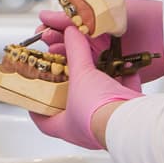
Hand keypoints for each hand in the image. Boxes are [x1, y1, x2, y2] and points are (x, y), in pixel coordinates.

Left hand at [30, 18, 142, 149]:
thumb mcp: (80, 74)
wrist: (128, 121)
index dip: (37, 108)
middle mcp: (86, 129)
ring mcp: (108, 124)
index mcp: (66, 126)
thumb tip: (71, 33)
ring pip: (101, 103)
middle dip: (72, 91)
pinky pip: (125, 97)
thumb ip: (75, 52)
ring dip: (101, 84)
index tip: (34, 95)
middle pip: (74, 109)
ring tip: (96, 67)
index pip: (43, 121)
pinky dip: (126, 81)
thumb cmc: (97, 109)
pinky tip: (126, 67)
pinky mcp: (127, 117)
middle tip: (68, 75)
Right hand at [36, 0, 163, 83]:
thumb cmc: (145, 14)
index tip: (41, 31)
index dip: (54, 30)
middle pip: (73, 48)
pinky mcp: (122, 75)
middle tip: (45, 46)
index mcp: (98, 25)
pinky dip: (87, 80)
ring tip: (55, 59)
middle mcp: (103, 43)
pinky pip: (100, 79)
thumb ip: (76, 16)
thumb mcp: (105, 11)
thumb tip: (44, 16)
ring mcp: (112, 60)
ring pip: (83, 65)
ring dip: (68, 63)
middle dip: (57, 47)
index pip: (69, 28)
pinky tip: (75, 79)